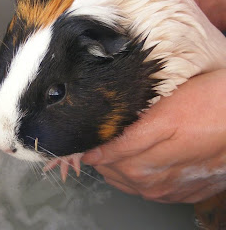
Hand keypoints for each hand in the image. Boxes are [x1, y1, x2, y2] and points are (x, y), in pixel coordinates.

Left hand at [82, 70, 225, 202]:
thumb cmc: (213, 102)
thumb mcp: (170, 103)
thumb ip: (137, 125)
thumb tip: (111, 139)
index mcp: (162, 141)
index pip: (117, 152)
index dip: (98, 151)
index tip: (85, 149)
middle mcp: (168, 169)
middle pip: (125, 172)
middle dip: (104, 164)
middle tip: (91, 155)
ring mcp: (180, 184)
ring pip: (138, 186)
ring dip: (116, 176)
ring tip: (105, 165)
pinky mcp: (190, 190)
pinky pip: (155, 195)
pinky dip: (137, 187)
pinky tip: (132, 179)